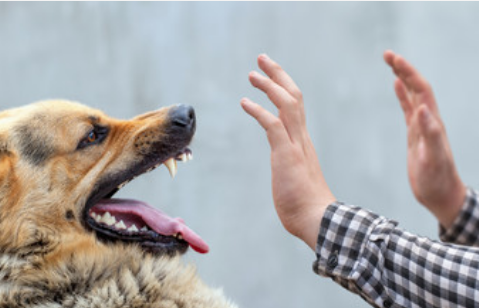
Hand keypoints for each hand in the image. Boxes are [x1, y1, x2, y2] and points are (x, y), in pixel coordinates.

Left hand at [241, 54, 335, 248]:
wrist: (317, 220)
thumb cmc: (305, 206)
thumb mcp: (294, 179)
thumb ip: (290, 169)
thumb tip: (286, 172)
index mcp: (302, 142)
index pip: (295, 107)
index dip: (283, 88)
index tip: (271, 76)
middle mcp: (301, 138)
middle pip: (294, 96)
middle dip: (278, 75)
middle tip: (262, 59)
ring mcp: (295, 145)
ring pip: (287, 104)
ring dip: (269, 85)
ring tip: (252, 74)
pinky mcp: (286, 155)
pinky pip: (273, 125)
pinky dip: (258, 111)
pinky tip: (245, 102)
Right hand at [384, 50, 465, 227]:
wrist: (441, 195)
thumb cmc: (437, 180)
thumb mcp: (433, 158)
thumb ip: (430, 133)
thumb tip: (422, 108)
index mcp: (432, 122)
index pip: (420, 89)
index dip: (408, 72)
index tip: (393, 59)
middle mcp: (428, 120)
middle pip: (416, 87)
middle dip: (403, 68)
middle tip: (387, 54)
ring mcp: (422, 126)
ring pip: (412, 95)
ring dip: (402, 77)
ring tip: (390, 63)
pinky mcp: (415, 135)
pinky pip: (407, 109)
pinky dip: (402, 95)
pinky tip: (396, 87)